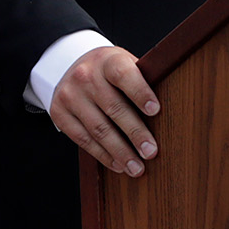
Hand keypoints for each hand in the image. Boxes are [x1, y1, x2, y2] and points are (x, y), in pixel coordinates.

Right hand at [49, 46, 159, 176]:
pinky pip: (83, 139)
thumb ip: (141, 81)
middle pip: (113, 108)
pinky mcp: (59, 113)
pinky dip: (102, 155)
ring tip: (137, 167)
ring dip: (120, 152)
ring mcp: (70, 95)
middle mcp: (85, 76)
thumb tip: (168, 111)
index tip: (156, 111)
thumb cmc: (108, 72)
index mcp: (107, 60)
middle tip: (151, 152)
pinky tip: (118, 164)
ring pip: (98, 129)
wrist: (70, 67)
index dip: (140, 92)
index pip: (124, 74)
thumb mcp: (124, 65)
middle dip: (135, 133)